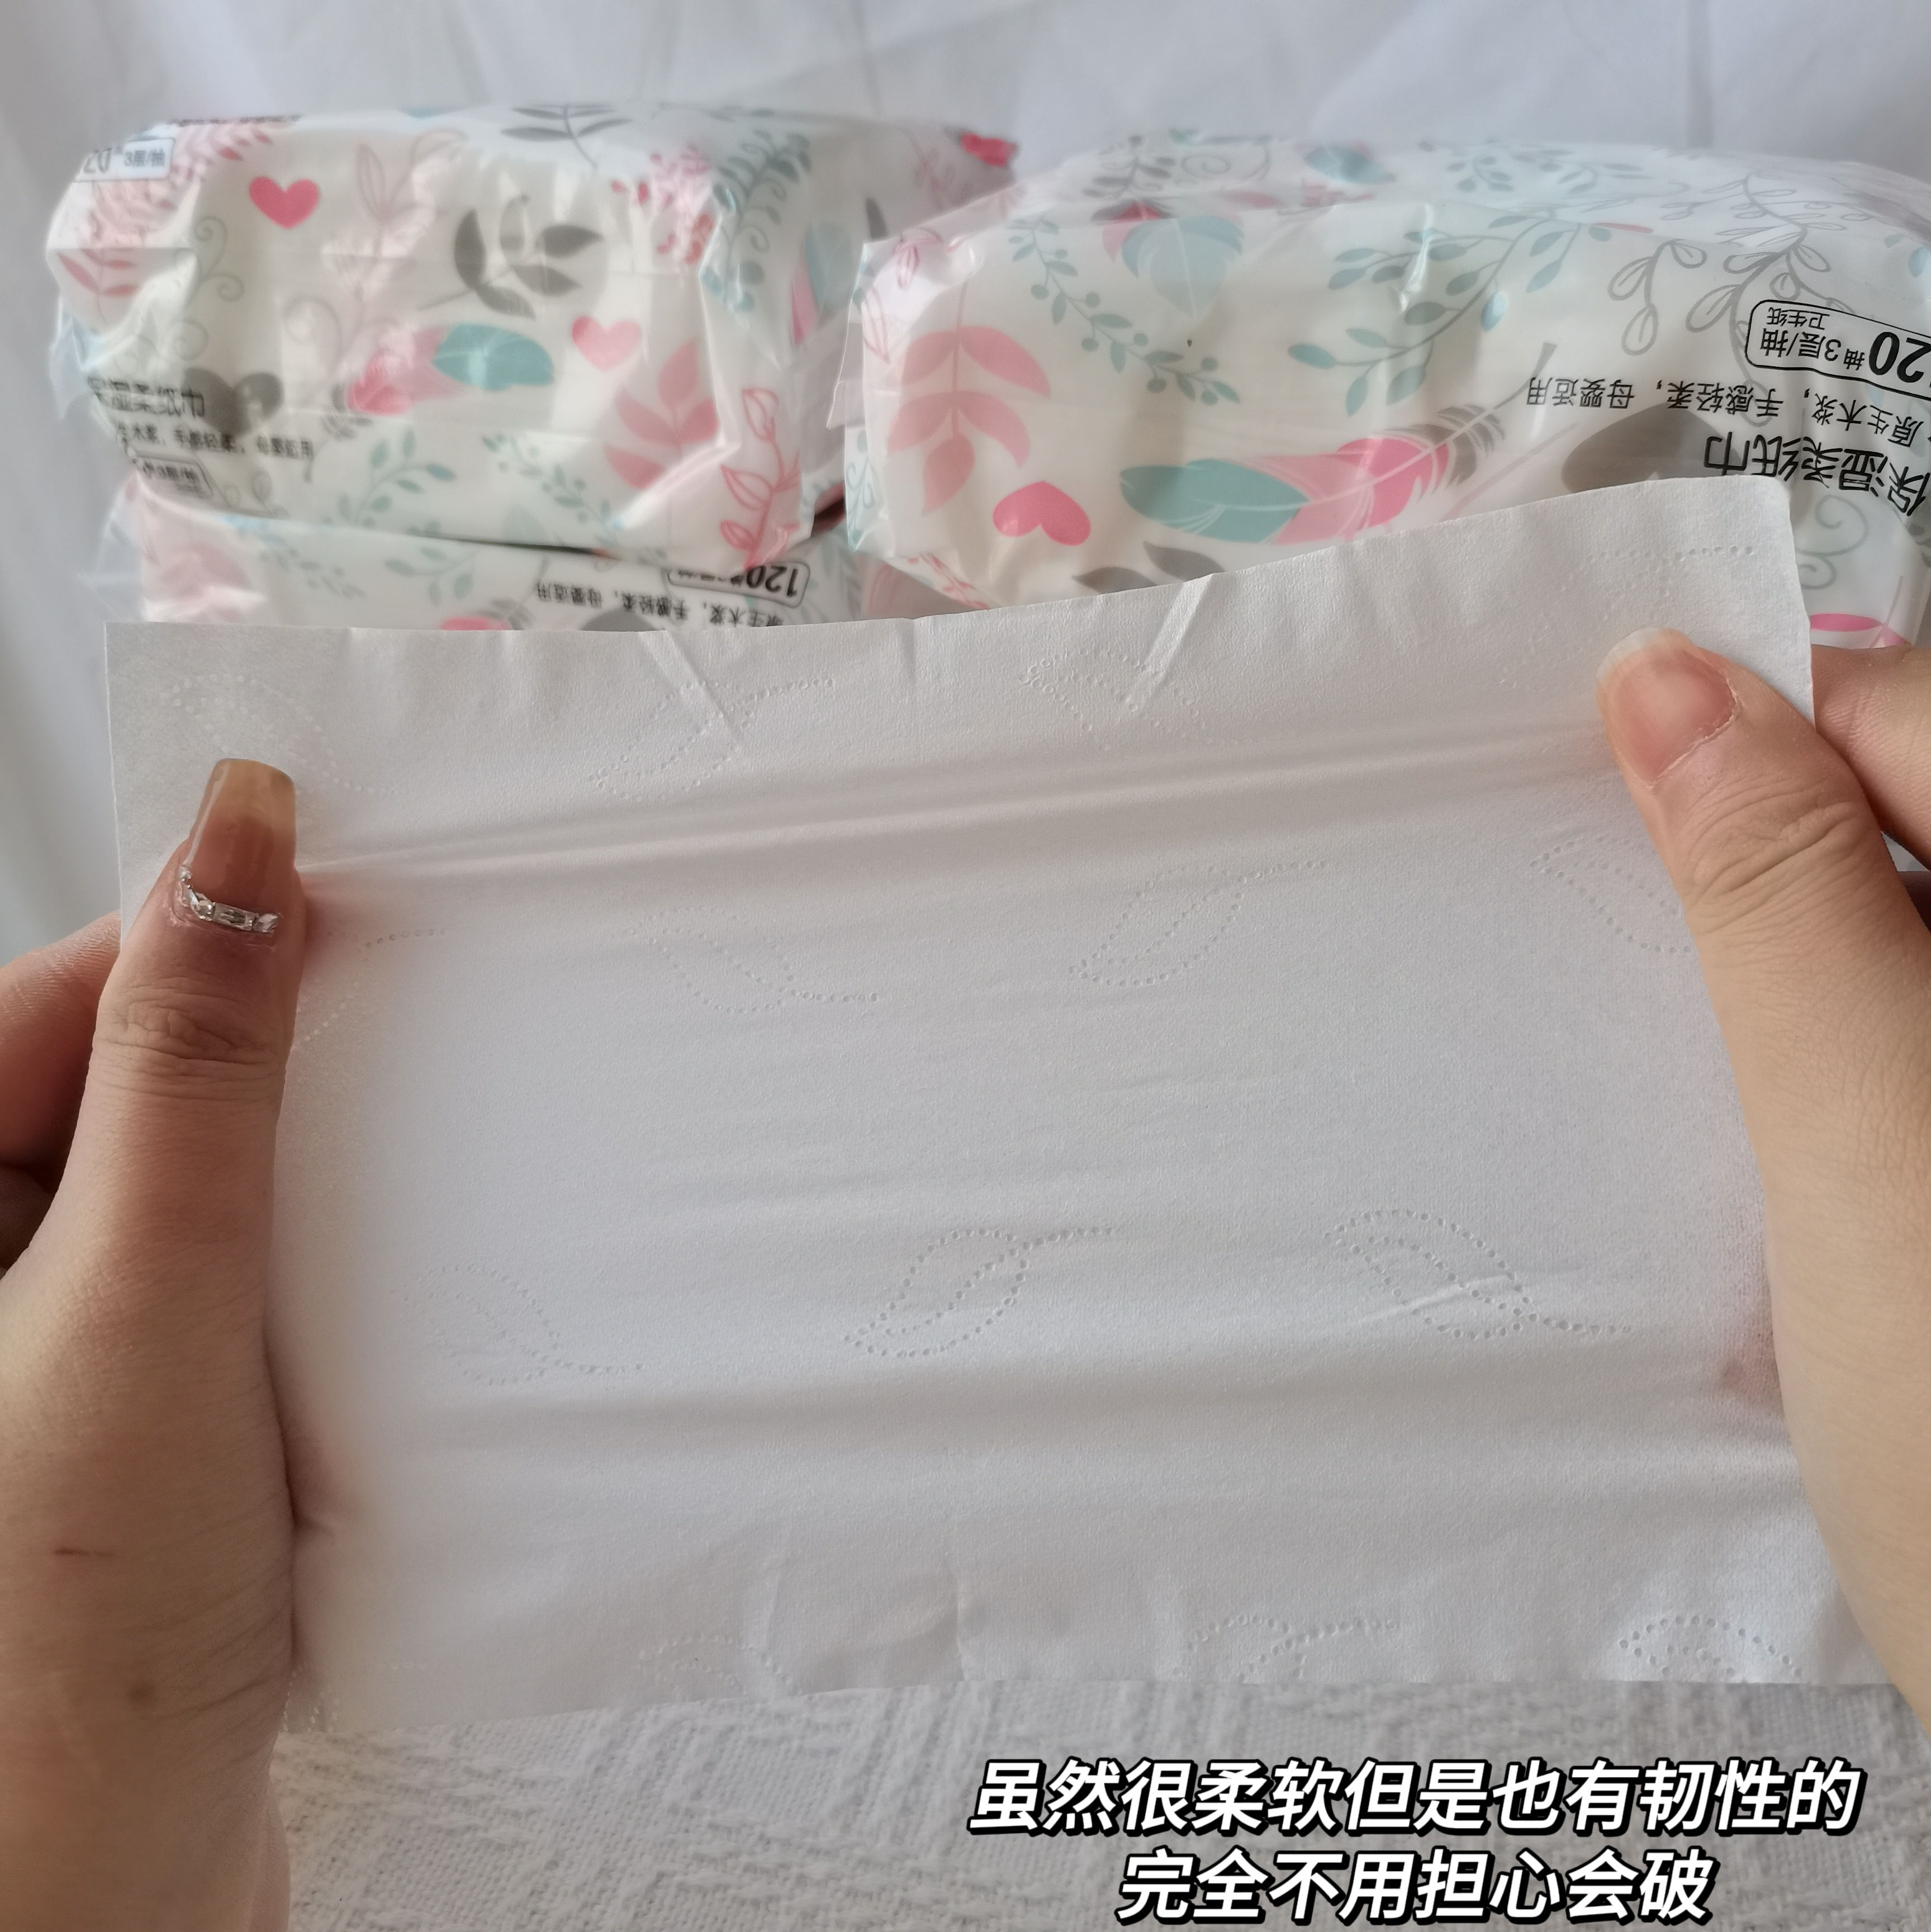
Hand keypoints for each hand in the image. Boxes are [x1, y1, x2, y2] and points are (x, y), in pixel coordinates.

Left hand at [0, 761, 303, 1930]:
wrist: (110, 1905)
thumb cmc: (62, 1657)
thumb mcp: (144, 1307)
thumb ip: (192, 1074)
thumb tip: (232, 856)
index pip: (54, 998)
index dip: (201, 937)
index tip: (347, 900)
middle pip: (123, 1082)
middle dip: (265, 1064)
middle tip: (398, 1052)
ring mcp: (43, 1347)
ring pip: (187, 1183)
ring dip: (297, 1176)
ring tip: (389, 1191)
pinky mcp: (125, 1411)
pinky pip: (220, 1278)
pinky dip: (305, 1267)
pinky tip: (370, 1290)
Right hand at [1599, 632, 1930, 1721]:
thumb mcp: (1872, 1142)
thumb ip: (1783, 893)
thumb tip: (1668, 680)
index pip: (1903, 714)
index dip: (1734, 727)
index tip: (1574, 767)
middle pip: (1885, 824)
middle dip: (1730, 856)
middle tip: (1588, 932)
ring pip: (1867, 942)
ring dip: (1748, 973)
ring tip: (1648, 1048)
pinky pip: (1868, 1051)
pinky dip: (1786, 1063)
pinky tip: (1730, 1134)